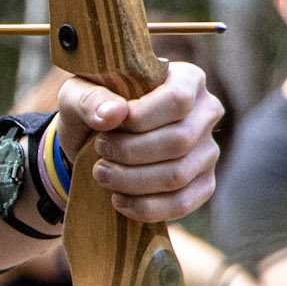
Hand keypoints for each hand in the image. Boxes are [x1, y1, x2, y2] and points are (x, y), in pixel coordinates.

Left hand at [54, 61, 221, 221]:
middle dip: (130, 153)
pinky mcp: (203, 183)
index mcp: (186, 79)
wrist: (94, 143)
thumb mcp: (78, 95)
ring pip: (178, 175)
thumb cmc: (92, 110)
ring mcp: (208, 150)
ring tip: (102, 174)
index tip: (108, 126)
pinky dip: (145, 207)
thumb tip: (112, 115)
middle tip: (100, 151)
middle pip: (179, 141)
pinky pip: (182, 203)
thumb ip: (90, 99)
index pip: (177, 100)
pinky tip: (119, 200)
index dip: (140, 118)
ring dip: (132, 180)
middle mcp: (206, 112)